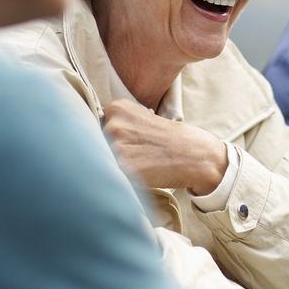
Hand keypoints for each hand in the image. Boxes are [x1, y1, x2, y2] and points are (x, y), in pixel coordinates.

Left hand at [102, 99, 226, 192]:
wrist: (197, 156)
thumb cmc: (173, 140)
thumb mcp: (143, 118)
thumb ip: (119, 124)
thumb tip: (92, 138)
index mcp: (117, 108)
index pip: (92, 127)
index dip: (106, 140)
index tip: (124, 145)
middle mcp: (114, 124)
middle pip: (93, 145)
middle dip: (107, 154)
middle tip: (133, 158)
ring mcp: (118, 146)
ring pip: (100, 162)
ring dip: (112, 168)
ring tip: (136, 168)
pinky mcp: (124, 168)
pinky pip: (110, 177)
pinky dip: (119, 180)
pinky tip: (137, 177)